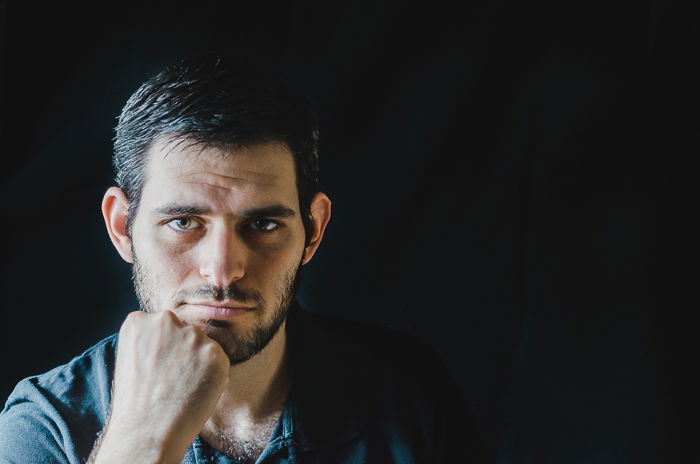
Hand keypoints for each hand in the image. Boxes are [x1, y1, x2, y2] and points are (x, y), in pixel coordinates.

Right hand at [90, 310, 229, 462]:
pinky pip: (218, 360)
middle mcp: (165, 320)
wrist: (148, 430)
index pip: (162, 326)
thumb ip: (153, 342)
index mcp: (138, 321)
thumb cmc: (137, 402)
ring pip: (203, 345)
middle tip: (172, 380)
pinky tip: (195, 389)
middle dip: (183, 351)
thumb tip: (177, 339)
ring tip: (182, 387)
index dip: (163, 350)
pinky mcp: (214, 351)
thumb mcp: (132, 360)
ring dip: (199, 362)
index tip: (157, 368)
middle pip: (185, 332)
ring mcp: (191, 335)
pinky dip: (212, 375)